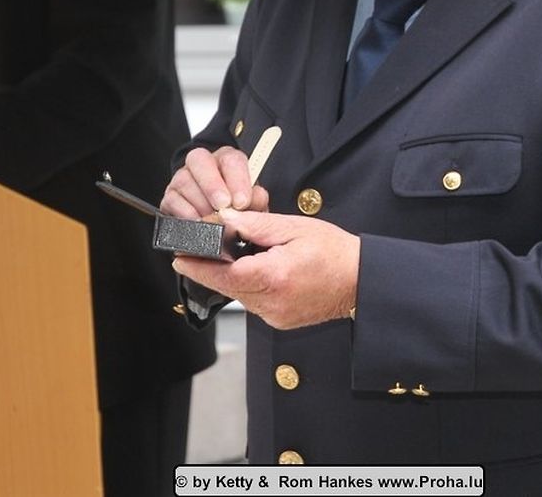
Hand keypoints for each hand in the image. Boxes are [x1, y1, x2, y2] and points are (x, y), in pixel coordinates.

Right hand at [162, 146, 268, 216]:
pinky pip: (172, 201)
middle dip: (212, 184)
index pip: (231, 160)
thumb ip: (257, 199)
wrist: (222, 226)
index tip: (242, 202)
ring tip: (213, 220)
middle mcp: (203, 164)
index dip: (237, 179)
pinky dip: (186, 214)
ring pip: (184, 181)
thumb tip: (255, 198)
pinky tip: (199, 224)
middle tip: (223, 205)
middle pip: (200, 160)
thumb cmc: (240, 211)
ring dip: (200, 203)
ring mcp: (183, 178)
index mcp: (227, 160)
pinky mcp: (170, 197)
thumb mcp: (253, 204)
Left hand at [172, 208, 359, 329]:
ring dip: (232, 276)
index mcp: (275, 276)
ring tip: (241, 255)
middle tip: (198, 249)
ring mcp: (275, 316)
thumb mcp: (294, 228)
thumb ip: (255, 225)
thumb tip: (224, 220)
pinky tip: (260, 270)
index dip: (199, 266)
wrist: (361, 281)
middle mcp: (272, 302)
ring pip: (239, 295)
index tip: (180, 256)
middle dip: (211, 268)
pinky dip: (249, 286)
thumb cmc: (334, 252)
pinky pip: (253, 302)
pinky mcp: (279, 321)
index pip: (224, 274)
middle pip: (227, 285)